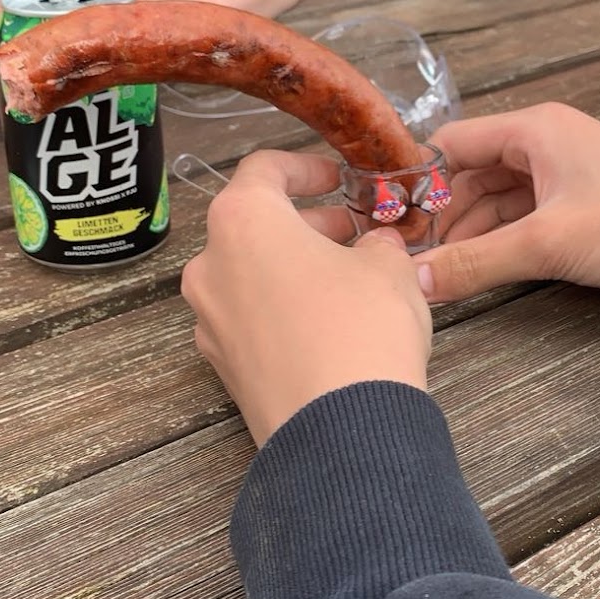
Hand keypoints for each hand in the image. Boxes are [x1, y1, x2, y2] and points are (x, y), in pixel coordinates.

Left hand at [181, 152, 432, 445]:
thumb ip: (376, 243)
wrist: (342, 431)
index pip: (263, 170)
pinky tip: (328, 328)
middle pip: (253, 227)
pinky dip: (283, 312)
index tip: (336, 178)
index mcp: (242, 221)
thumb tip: (374, 247)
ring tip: (348, 283)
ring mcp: (210, 321)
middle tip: (353, 234)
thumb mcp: (389, 266)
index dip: (305, 168)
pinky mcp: (223, 367)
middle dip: (306, 226)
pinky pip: (251, 321)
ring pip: (249, 276)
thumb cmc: (360, 332)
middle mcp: (210, 267)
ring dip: (293, 270)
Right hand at [416, 103, 599, 324]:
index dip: (414, 177)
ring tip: (428, 276)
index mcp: (535, 130)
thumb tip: (415, 281)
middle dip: (438, 217)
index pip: (452, 144)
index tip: (378, 216)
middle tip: (398, 258)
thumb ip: (476, 263)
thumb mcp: (548, 243)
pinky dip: (498, 254)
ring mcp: (568, 190)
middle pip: (471, 180)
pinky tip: (475, 279)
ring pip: (497, 211)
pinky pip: (525, 235)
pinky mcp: (586, 226)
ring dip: (467, 240)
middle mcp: (548, 152)